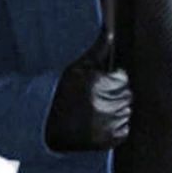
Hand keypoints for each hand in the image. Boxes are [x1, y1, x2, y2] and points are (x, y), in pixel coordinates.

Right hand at [45, 28, 132, 150]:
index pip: (122, 79)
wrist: (45, 126)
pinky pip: (124, 130)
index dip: (113, 79)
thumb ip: (97, 51)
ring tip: (96, 111)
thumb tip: (110, 31)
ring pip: (126, 112)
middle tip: (96, 98)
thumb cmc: (61, 94)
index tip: (102, 83)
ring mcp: (105, 125)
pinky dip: (115, 127)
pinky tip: (98, 123)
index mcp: (96, 85)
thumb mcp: (75, 69)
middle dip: (115, 94)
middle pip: (126, 95)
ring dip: (115, 111)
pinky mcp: (106, 141)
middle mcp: (102, 105)